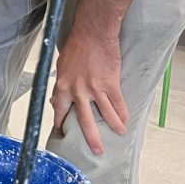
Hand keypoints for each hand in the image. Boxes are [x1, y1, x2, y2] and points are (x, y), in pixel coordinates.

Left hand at [51, 27, 129, 156]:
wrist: (93, 33)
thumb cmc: (76, 46)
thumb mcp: (61, 67)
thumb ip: (62, 85)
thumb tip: (58, 99)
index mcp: (62, 87)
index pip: (60, 111)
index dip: (62, 124)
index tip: (63, 133)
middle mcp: (78, 91)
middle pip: (84, 121)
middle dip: (90, 138)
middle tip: (95, 150)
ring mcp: (95, 89)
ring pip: (105, 115)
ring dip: (114, 127)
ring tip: (119, 134)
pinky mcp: (111, 84)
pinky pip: (118, 104)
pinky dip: (123, 113)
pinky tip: (126, 120)